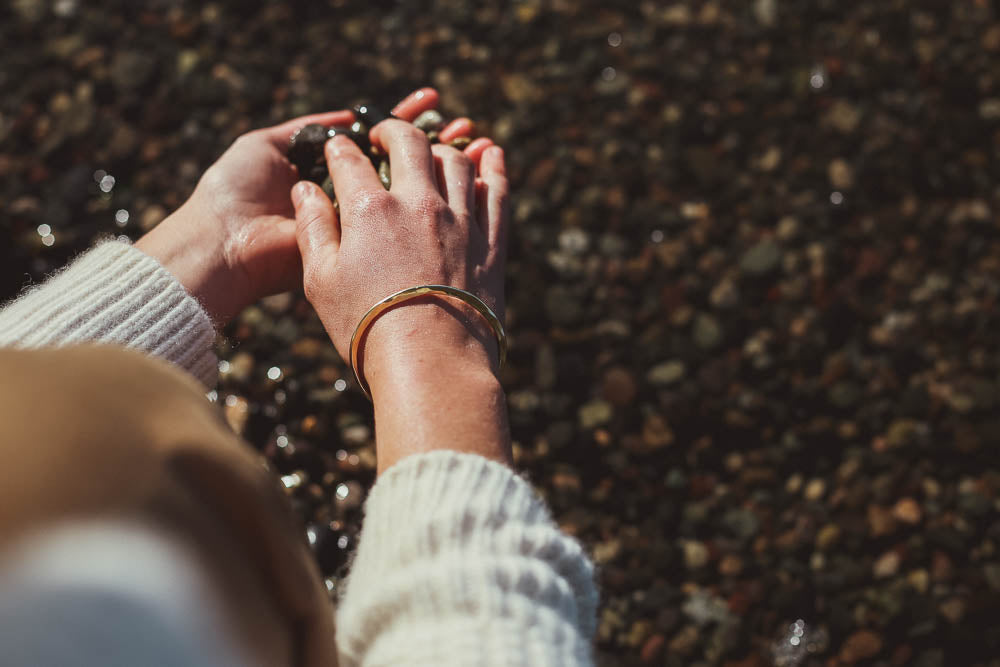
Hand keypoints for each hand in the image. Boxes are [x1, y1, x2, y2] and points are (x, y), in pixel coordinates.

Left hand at [135, 88, 456, 325]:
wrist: (225, 242)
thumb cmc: (236, 188)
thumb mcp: (268, 145)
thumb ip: (310, 131)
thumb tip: (349, 117)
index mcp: (327, 172)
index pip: (374, 142)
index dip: (403, 122)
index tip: (433, 103)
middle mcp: (348, 199)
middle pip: (399, 165)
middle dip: (432, 143)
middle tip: (464, 124)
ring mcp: (357, 226)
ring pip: (407, 193)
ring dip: (442, 168)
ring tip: (474, 143)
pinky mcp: (359, 249)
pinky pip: (397, 224)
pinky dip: (431, 205)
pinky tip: (462, 181)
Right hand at [291, 120, 508, 383]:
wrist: (432, 364)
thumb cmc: (367, 326)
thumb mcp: (320, 281)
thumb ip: (312, 227)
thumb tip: (304, 188)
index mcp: (370, 209)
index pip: (349, 159)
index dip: (339, 148)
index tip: (337, 147)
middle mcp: (418, 203)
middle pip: (409, 141)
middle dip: (392, 129)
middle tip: (384, 135)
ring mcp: (460, 220)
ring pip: (456, 161)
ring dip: (440, 149)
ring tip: (431, 153)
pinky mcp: (491, 242)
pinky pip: (496, 192)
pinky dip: (494, 168)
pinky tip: (492, 154)